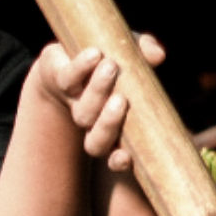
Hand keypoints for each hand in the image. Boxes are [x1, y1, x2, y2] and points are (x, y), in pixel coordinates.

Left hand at [32, 34, 164, 169]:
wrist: (64, 54)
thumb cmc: (110, 58)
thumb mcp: (132, 54)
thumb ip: (146, 52)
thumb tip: (157, 55)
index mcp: (114, 127)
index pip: (117, 158)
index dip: (121, 162)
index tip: (125, 156)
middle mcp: (93, 123)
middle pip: (96, 143)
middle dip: (109, 124)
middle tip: (121, 99)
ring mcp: (75, 104)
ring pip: (83, 114)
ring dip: (98, 92)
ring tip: (110, 66)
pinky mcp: (58, 80)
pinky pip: (66, 79)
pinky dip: (80, 67)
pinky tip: (93, 54)